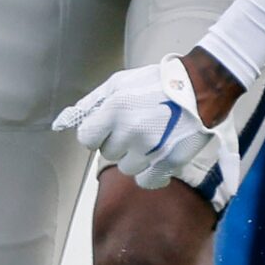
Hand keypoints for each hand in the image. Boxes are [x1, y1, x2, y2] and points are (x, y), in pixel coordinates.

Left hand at [55, 53, 231, 189]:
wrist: (200, 88)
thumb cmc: (155, 83)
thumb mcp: (118, 83)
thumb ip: (91, 103)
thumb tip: (65, 121)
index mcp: (115, 110)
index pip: (87, 139)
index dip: (96, 134)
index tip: (106, 129)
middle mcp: (130, 131)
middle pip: (108, 153)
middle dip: (117, 142)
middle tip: (135, 128)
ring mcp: (150, 148)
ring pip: (126, 167)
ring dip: (134, 157)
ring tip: (149, 139)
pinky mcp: (169, 161)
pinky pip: (146, 180)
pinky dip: (149, 173)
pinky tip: (156, 158)